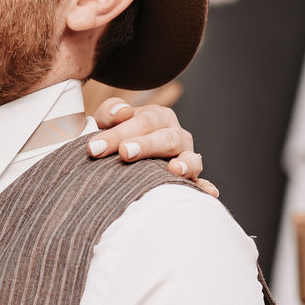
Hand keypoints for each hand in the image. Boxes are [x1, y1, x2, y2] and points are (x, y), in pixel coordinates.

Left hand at [87, 97, 218, 196]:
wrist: (121, 159)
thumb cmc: (113, 139)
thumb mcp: (106, 123)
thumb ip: (110, 113)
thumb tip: (122, 111)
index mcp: (157, 117)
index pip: (142, 121)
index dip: (117, 134)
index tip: (94, 148)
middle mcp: (175, 135)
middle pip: (166, 138)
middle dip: (146, 145)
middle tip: (125, 153)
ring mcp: (185, 157)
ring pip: (190, 158)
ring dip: (184, 164)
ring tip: (174, 170)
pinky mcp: (189, 179)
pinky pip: (199, 183)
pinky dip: (204, 186)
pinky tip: (209, 192)